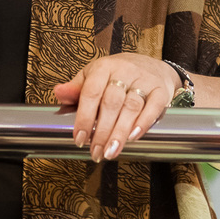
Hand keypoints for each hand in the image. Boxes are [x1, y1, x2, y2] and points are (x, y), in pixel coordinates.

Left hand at [52, 53, 178, 161]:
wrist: (151, 66)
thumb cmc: (117, 75)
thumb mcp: (93, 76)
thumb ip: (76, 88)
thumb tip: (59, 93)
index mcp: (103, 67)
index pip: (91, 93)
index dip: (84, 118)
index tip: (80, 139)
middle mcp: (124, 71)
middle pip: (111, 103)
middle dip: (102, 131)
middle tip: (96, 152)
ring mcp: (144, 79)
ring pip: (131, 107)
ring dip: (120, 133)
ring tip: (111, 151)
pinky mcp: (160, 90)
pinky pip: (153, 107)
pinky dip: (143, 123)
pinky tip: (133, 138)